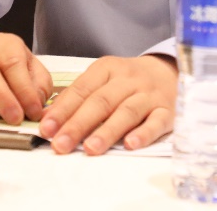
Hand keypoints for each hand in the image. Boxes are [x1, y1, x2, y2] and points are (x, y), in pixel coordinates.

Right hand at [0, 22, 52, 124]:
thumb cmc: (4, 58)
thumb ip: (39, 81)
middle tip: (17, 120)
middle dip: (6, 101)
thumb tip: (37, 107)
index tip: (34, 111)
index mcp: (4, 45)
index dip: (24, 90)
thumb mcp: (27, 61)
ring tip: (5, 123)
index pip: (14, 65)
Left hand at [39, 54, 177, 154]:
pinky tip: (130, 145)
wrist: (169, 72)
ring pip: (127, 112)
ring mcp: (149, 95)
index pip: (82, 89)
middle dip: (79, 124)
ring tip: (90, 148)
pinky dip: (144, 133)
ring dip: (107, 131)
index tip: (46, 129)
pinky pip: (156, 122)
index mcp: (108, 68)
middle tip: (61, 145)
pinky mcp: (168, 111)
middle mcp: (129, 79)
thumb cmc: (128, 81)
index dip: (63, 110)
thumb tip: (49, 120)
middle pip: (101, 101)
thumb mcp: (104, 79)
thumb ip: (79, 97)